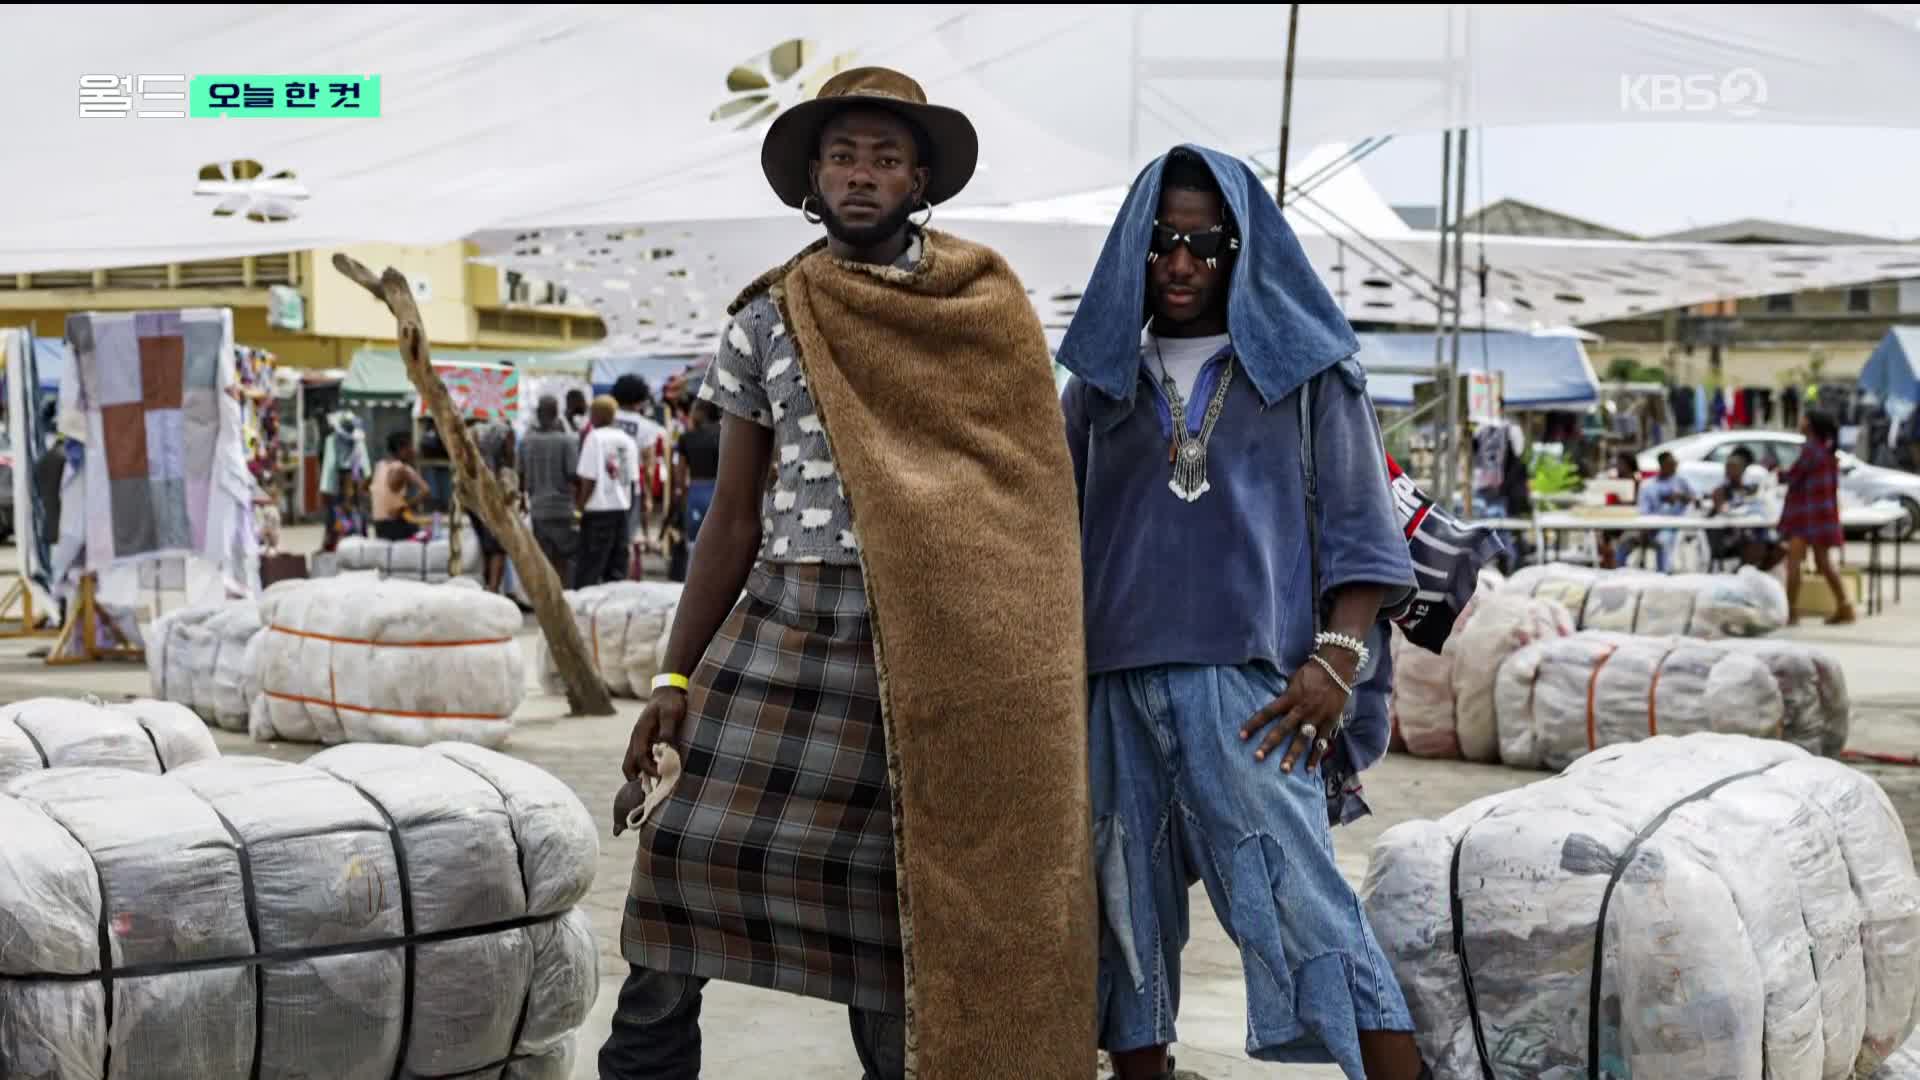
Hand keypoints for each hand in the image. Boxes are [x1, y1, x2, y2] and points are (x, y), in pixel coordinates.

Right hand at [624, 687, 687, 780]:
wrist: (668, 692)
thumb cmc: (670, 702)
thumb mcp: (671, 713)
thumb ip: (667, 729)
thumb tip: (664, 747)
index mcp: (640, 732)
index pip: (638, 756)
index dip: (648, 768)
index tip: (661, 775)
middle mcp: (636, 739)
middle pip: (628, 765)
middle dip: (637, 779)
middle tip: (653, 788)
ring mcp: (639, 741)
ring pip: (633, 764)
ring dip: (642, 775)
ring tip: (656, 784)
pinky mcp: (645, 742)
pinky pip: (641, 759)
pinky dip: (646, 769)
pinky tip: (659, 773)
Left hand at [1240, 650, 1356, 772]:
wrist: (1337, 667)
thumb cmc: (1312, 671)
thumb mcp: (1293, 679)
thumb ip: (1285, 694)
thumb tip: (1275, 705)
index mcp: (1290, 697)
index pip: (1267, 712)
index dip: (1253, 724)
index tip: (1241, 736)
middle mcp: (1302, 709)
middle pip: (1282, 729)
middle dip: (1269, 744)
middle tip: (1257, 757)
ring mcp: (1317, 717)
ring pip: (1302, 739)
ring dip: (1293, 755)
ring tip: (1284, 770)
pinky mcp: (1330, 722)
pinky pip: (1322, 741)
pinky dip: (1316, 756)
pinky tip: (1310, 770)